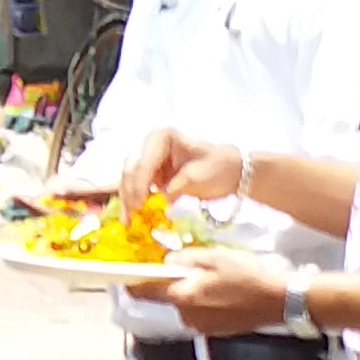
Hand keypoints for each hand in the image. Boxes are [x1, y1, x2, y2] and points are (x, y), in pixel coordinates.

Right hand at [122, 127, 247, 206]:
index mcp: (162, 138)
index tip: (140, 203)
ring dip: (127, 200)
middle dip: (129, 192)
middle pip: (131, 169)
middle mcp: (151, 147)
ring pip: (129, 180)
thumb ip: (178, 185)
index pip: (144, 162)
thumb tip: (162, 197)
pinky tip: (131, 218)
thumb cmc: (218, 167)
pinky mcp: (152, 177)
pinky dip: (134, 203)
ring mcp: (150, 162)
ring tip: (127, 221)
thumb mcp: (199, 175)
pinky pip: (137, 189)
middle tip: (132, 214)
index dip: (139, 183)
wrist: (232, 173)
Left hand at [142, 245, 289, 337]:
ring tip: (215, 278)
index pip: (144, 292)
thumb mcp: (214, 256)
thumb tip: (167, 261)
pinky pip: (200, 312)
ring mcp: (200, 326)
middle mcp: (186, 316)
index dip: (132, 282)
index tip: (126, 273)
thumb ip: (185, 258)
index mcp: (182, 296)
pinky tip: (224, 291)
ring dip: (191, 291)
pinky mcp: (214, 330)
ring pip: (185, 303)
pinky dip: (205, 301)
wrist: (279, 300)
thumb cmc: (247, 274)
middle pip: (167, 296)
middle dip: (174, 281)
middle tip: (194, 265)